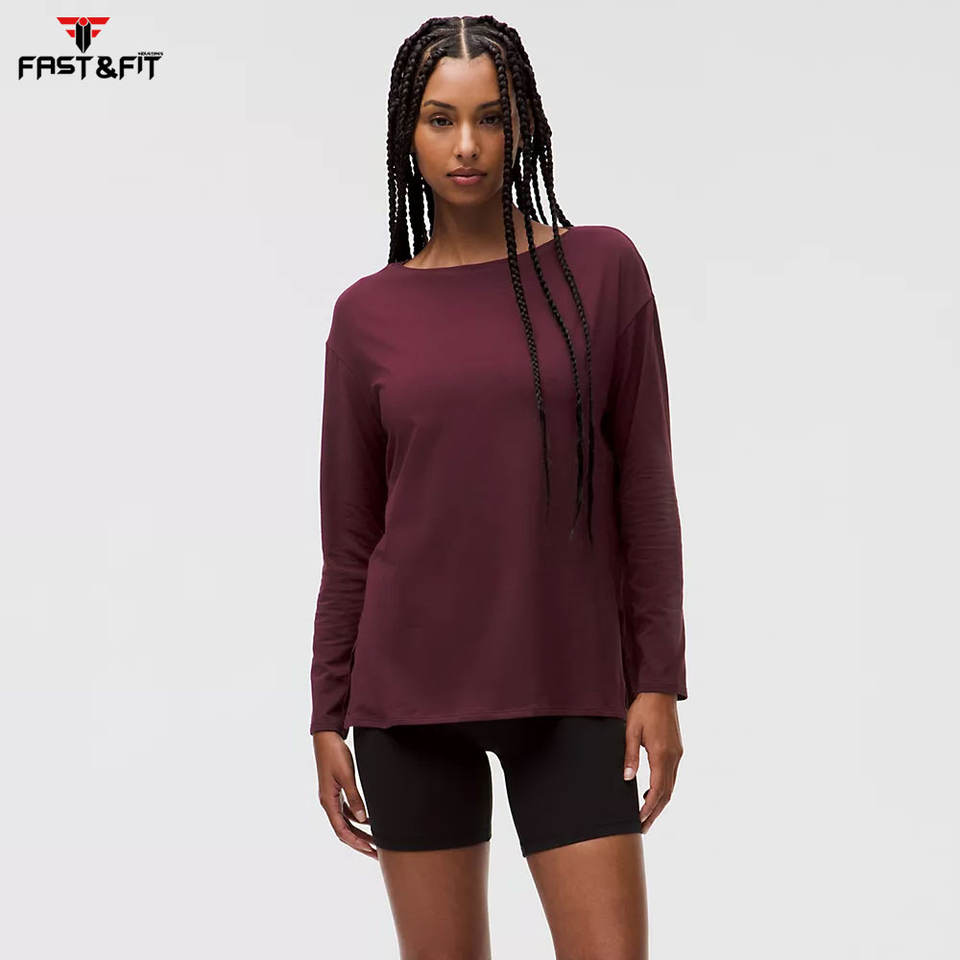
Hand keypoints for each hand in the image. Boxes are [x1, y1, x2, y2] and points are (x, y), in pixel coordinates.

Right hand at [313, 731, 377, 858]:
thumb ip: (354, 798)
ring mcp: (332, 797)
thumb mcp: (346, 776)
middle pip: (344, 830)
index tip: (370, 851)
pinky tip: (370, 821)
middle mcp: (329, 803)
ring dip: (360, 832)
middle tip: (376, 854)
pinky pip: (347, 810)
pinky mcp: (337, 790)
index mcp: (328, 802)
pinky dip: (358, 818)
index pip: (342, 830)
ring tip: (376, 841)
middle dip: (359, 843)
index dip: (356, 843)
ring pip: (346, 821)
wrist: (326, 737)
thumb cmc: (335, 754)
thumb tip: (363, 820)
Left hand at [623, 692, 682, 833]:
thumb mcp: (630, 730)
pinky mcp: (677, 750)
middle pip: (667, 793)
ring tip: (646, 816)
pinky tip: (650, 793)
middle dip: (654, 812)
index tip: (639, 821)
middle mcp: (673, 757)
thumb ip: (629, 755)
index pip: (657, 789)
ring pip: (671, 786)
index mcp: (661, 754)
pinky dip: (663, 789)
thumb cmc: (643, 709)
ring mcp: (677, 754)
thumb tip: (627, 779)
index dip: (648, 808)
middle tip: (642, 828)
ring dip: (659, 802)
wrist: (660, 691)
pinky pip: (671, 776)